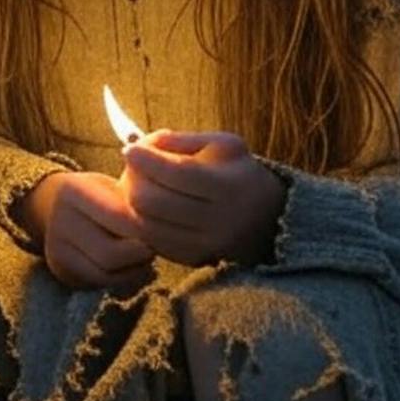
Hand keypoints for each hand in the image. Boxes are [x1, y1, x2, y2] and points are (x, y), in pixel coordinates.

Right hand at [19, 171, 153, 290]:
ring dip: (135, 268)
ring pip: (105, 272)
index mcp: (72, 190)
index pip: (117, 216)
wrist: (56, 205)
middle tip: (159, 245)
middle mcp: (59, 221)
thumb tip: (165, 216)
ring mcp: (57, 249)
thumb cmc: (97, 191)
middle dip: (140, 252)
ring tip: (150, 255)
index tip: (162, 225)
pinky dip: (125, 277)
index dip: (144, 225)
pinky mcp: (62, 270)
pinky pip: (100, 282)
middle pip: (109, 252)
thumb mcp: (111, 183)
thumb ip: (131, 198)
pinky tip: (137, 266)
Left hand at [121, 130, 285, 266]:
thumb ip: (184, 140)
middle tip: (133, 165)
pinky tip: (148, 204)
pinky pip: (151, 241)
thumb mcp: (223, 144)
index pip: (177, 174)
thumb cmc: (239, 172)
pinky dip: (141, 220)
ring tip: (138, 182)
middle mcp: (216, 222)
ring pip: (145, 226)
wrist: (269, 219)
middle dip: (134, 179)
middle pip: (153, 202)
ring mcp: (203, 246)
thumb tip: (145, 143)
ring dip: (131, 201)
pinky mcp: (191, 260)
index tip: (130, 148)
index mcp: (227, 187)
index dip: (147, 160)